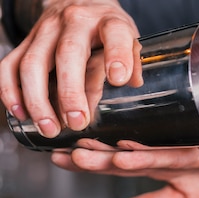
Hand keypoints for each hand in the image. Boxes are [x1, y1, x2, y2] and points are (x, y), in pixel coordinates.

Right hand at [0, 0, 141, 136]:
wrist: (81, 3)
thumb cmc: (107, 29)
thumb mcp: (128, 40)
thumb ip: (131, 63)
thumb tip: (129, 85)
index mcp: (108, 22)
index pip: (114, 34)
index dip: (117, 55)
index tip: (119, 79)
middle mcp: (75, 22)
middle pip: (67, 54)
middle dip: (70, 93)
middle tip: (78, 122)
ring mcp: (46, 30)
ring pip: (33, 63)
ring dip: (38, 100)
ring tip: (50, 128)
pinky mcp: (26, 40)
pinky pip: (10, 65)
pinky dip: (11, 91)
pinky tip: (22, 113)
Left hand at [50, 122, 198, 197]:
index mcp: (159, 162)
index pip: (120, 162)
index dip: (92, 163)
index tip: (58, 160)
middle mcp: (171, 148)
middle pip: (132, 151)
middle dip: (101, 154)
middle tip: (69, 154)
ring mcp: (195, 145)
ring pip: (159, 148)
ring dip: (132, 151)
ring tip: (104, 154)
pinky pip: (196, 149)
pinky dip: (176, 150)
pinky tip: (159, 149)